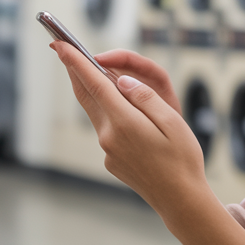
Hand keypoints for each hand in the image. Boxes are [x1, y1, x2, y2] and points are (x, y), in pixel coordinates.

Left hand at [51, 41, 209, 212]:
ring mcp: (108, 150)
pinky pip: (106, 128)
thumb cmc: (182, 159)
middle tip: (62, 48)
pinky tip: (117, 107)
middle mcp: (109, 136)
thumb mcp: (172, 121)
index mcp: (125, 122)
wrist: (180, 200)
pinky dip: (106, 111)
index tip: (62, 44)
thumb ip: (145, 97)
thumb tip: (121, 81)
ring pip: (94, 110)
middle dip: (73, 70)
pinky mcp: (111, 159)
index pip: (94, 84)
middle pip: (86, 95)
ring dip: (88, 89)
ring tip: (86, 68)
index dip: (76, 62)